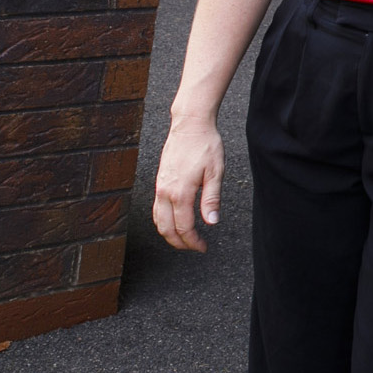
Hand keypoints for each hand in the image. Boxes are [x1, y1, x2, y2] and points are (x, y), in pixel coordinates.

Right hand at [153, 119, 224, 252]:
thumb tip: (212, 222)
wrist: (190, 125)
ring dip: (169, 234)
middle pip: (166, 228)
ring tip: (185, 239)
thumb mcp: (216, 173)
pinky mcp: (159, 181)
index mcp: (180, 192)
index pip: (184, 227)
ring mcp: (159, 186)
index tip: (203, 247)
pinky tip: (174, 221)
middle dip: (180, 243)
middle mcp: (165, 192)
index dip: (193, 242)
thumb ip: (212, 200)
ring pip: (158, 220)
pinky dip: (163, 221)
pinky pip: (156, 208)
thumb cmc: (205, 145)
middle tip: (195, 247)